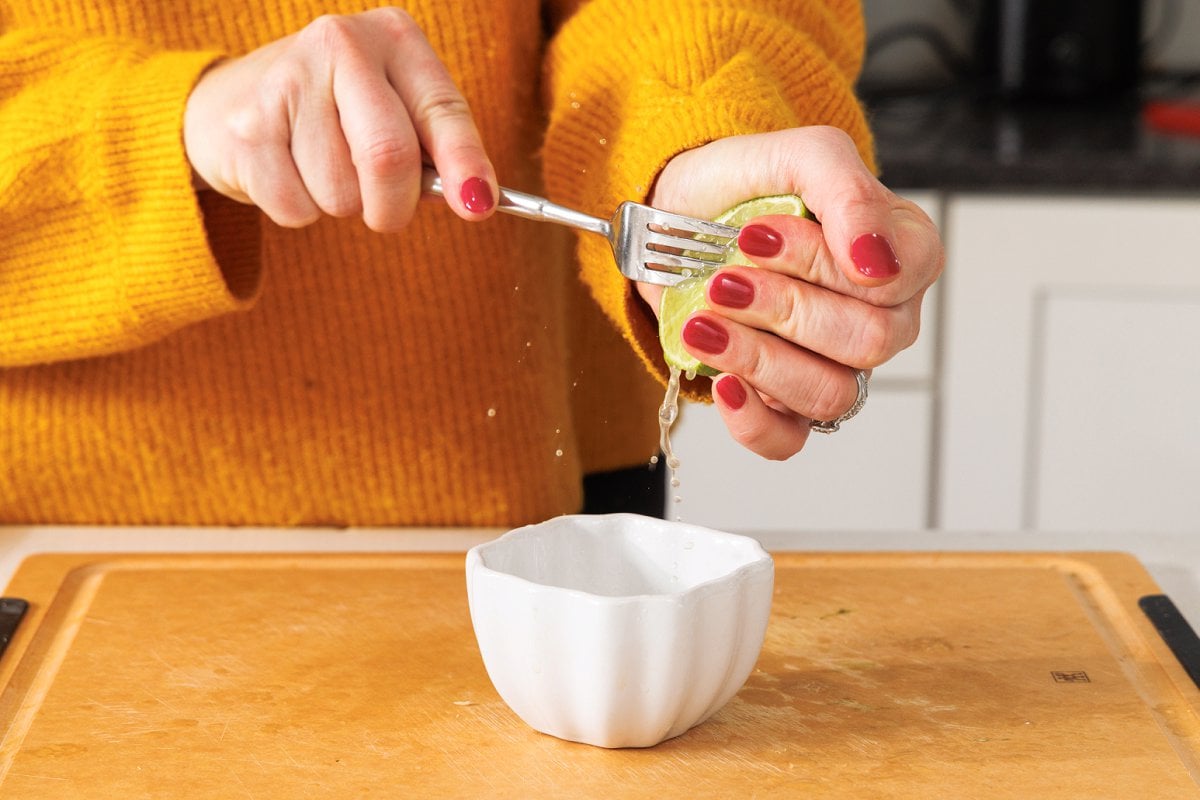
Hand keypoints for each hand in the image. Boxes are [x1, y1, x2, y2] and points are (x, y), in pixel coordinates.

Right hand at [183, 8, 494, 231]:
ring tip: (323, 170)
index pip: (442, 109)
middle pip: (388, 156)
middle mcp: (341, 43)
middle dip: (394, 206)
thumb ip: (435, 151)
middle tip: (388, 214)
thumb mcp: (395, 111)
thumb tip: (476, 201)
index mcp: (394, 37)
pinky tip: (288, 172)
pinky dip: (300, 210)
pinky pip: (296, 208)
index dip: (465, 164)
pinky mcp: (247, 127)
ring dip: (341, 206)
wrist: (232, 101)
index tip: (478, 207)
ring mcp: (287, 80)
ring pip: (341, 193)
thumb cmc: (338, 115)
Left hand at [640, 127, 943, 459]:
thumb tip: (874, 260)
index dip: (826, 264)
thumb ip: (846, 191)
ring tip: (705, 321)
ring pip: (830, 394)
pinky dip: (752, 418)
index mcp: (898, 253)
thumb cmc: (743, 184)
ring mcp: (834, 366)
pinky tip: (722, 380)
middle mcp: (880, 317)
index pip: (900, 279)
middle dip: (784, 307)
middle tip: (724, 278)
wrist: (675, 215)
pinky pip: (788, 440)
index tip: (759, 235)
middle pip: (868, 342)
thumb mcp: (795, 154)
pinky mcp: (782, 403)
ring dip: (759, 357)